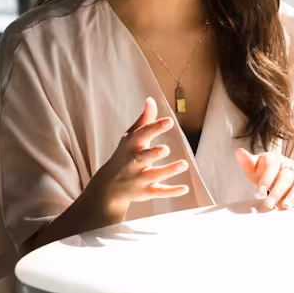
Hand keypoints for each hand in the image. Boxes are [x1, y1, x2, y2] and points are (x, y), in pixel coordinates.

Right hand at [87, 97, 189, 213]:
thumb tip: (151, 99)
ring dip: (168, 170)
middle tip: (166, 149)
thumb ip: (144, 120)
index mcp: (131, 146)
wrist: (108, 187)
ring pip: (154, 175)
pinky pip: (158, 192)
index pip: (142, 135)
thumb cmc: (124, 156)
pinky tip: (185, 188)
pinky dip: (171, 191)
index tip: (169, 121)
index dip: (155, 128)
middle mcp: (133, 163)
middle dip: (153, 153)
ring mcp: (138, 179)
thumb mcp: (130, 138)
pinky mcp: (145, 192)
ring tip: (184, 164)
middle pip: (143, 157)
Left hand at [235, 148, 293, 210]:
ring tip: (284, 207)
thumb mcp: (253, 168)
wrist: (276, 174)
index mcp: (275, 158)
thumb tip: (238, 152)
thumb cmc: (263, 172)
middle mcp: (289, 165)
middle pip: (286, 177)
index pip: (272, 165)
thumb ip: (247, 162)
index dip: (266, 178)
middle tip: (268, 205)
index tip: (259, 191)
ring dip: (293, 196)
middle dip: (277, 192)